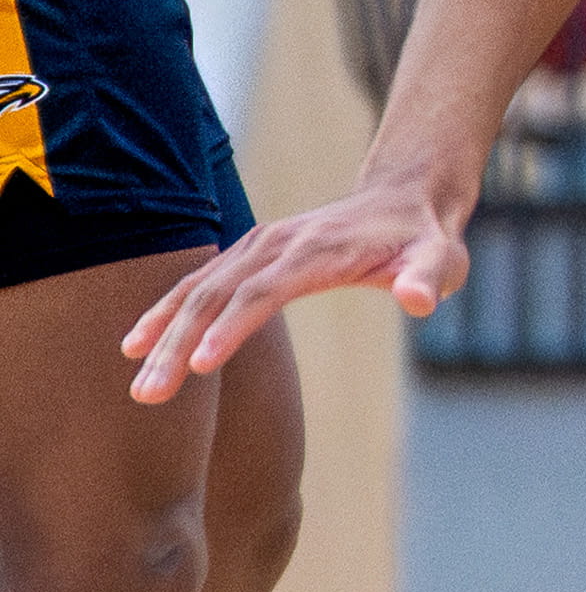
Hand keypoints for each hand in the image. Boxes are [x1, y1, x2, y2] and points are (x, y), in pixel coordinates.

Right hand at [124, 173, 468, 402]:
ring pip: (200, 289)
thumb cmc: (425, 238)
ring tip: (138, 380)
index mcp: (318, 250)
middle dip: (179, 344)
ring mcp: (259, 244)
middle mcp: (278, 242)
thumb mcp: (442, 258)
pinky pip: (201, 282)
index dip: (232, 326)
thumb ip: (430, 278)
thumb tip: (421, 300)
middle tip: (150, 394)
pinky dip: (168, 310)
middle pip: (218, 295)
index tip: (200, 365)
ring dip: (164, 332)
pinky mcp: (250, 251)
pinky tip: (139, 343)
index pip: (265, 291)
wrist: (404, 197)